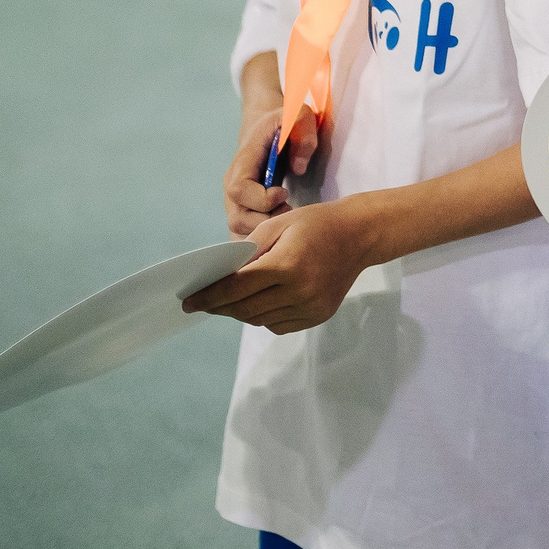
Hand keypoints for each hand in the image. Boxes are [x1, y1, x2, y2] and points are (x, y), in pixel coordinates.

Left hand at [184, 197, 371, 332]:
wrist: (361, 235)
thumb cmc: (316, 223)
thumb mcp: (277, 224)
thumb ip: (248, 251)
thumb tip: (220, 275)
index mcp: (287, 265)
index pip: (236, 288)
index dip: (208, 297)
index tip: (188, 303)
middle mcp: (300, 291)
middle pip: (245, 309)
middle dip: (219, 307)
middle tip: (202, 303)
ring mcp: (311, 306)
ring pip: (260, 320)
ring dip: (240, 312)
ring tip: (230, 301)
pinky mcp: (318, 316)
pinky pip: (279, 325)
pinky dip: (263, 317)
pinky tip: (261, 303)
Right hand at [223, 103, 315, 236]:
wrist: (268, 130)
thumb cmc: (285, 123)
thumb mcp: (299, 114)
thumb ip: (303, 132)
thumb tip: (298, 168)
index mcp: (243, 162)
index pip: (239, 189)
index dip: (260, 198)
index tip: (284, 193)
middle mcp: (234, 185)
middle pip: (237, 217)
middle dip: (266, 222)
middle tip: (291, 214)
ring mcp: (237, 201)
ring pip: (239, 231)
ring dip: (264, 234)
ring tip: (288, 222)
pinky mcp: (244, 211)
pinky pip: (243, 236)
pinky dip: (258, 243)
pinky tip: (279, 240)